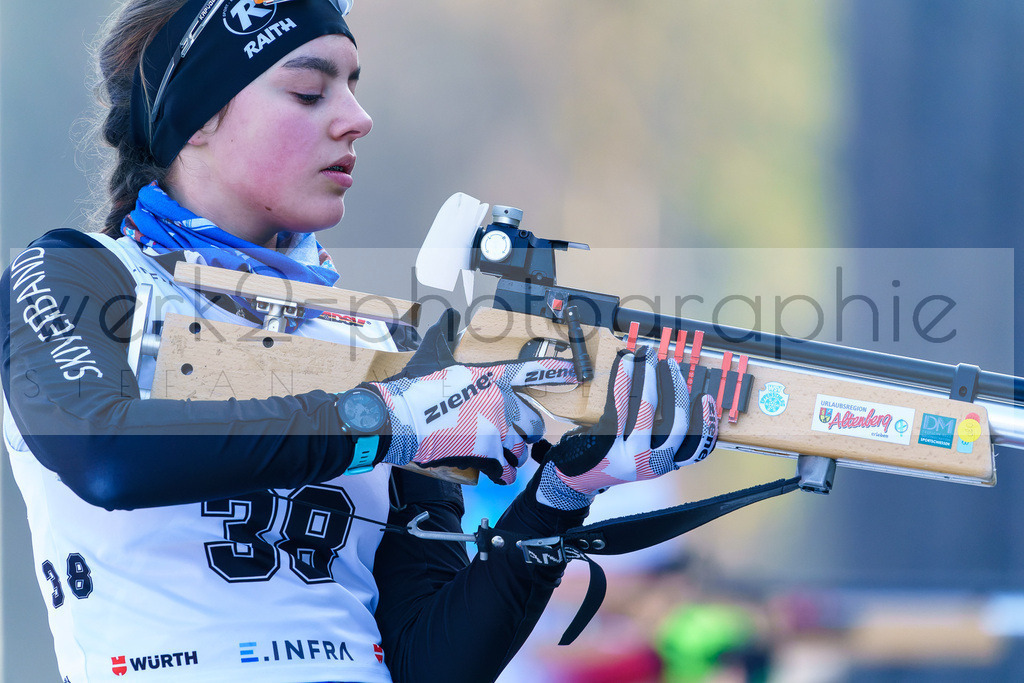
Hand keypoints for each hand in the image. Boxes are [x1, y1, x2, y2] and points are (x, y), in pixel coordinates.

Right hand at [371, 309, 578, 484]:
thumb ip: (445, 334)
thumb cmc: (414, 388)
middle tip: (502, 432)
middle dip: (522, 430)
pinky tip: (493, 470)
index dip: (558, 371)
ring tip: (492, 451)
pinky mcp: (486, 454)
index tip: (578, 371)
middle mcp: (501, 401)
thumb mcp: (433, 354)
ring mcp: (496, 429)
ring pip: (521, 448)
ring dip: (511, 453)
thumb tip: (446, 316)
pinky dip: (501, 473)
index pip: (533, 371)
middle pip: (532, 421)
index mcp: (492, 376)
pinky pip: (507, 470)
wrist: (399, 418)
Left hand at [534, 347, 718, 509]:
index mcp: (664, 465)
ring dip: (648, 376)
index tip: (705, 397)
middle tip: (670, 365)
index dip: (706, 422)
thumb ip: (661, 436)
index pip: (696, 448)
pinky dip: (624, 379)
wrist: (577, 479)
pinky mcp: (607, 441)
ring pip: (645, 408)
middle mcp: (650, 463)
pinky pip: (619, 403)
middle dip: (675, 389)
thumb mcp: (643, 455)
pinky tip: (625, 363)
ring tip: (647, 357)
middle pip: (675, 424)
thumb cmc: (613, 459)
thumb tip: (675, 391)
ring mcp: (628, 453)